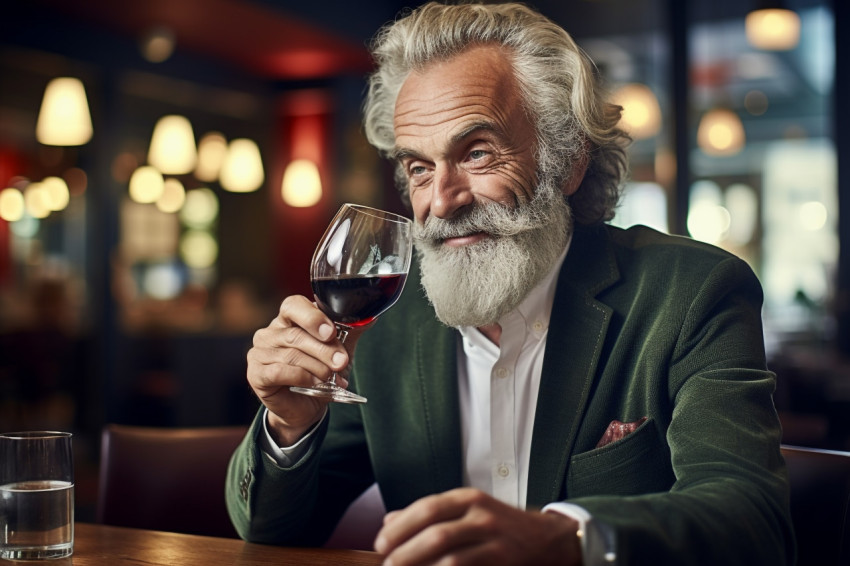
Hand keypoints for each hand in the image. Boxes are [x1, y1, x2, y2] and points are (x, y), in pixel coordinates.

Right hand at [246, 295, 366, 445]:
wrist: (306, 407)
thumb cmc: (320, 373)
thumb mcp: (338, 350)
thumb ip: (349, 332)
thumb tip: (369, 318)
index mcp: (289, 319)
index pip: (294, 305)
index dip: (313, 317)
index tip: (331, 332)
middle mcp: (270, 332)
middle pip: (296, 334)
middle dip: (324, 349)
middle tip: (342, 361)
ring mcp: (260, 352)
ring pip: (291, 354)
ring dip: (317, 366)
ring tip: (333, 376)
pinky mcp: (257, 373)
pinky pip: (280, 371)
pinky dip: (303, 377)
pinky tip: (317, 384)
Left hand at [374, 488, 581, 565]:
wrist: (549, 539)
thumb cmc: (500, 525)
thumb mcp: (467, 510)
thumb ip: (430, 514)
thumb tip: (388, 522)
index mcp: (468, 498)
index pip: (426, 508)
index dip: (400, 527)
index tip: (381, 544)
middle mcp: (482, 515)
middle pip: (435, 533)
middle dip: (405, 552)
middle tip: (387, 564)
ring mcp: (495, 540)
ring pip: (450, 558)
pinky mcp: (503, 562)